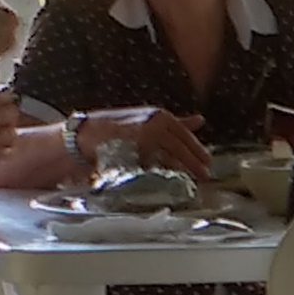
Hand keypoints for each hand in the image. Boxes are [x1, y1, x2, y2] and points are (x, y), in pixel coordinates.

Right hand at [82, 106, 210, 176]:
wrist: (86, 135)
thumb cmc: (117, 128)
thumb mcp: (149, 119)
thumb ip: (175, 122)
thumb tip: (201, 120)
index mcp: (160, 115)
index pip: (184, 134)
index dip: (197, 149)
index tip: (208, 160)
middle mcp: (155, 122)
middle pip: (181, 145)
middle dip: (195, 160)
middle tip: (206, 174)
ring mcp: (146, 135)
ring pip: (172, 155)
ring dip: (185, 168)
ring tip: (196, 179)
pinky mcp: (136, 149)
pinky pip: (155, 163)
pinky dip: (166, 171)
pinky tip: (174, 179)